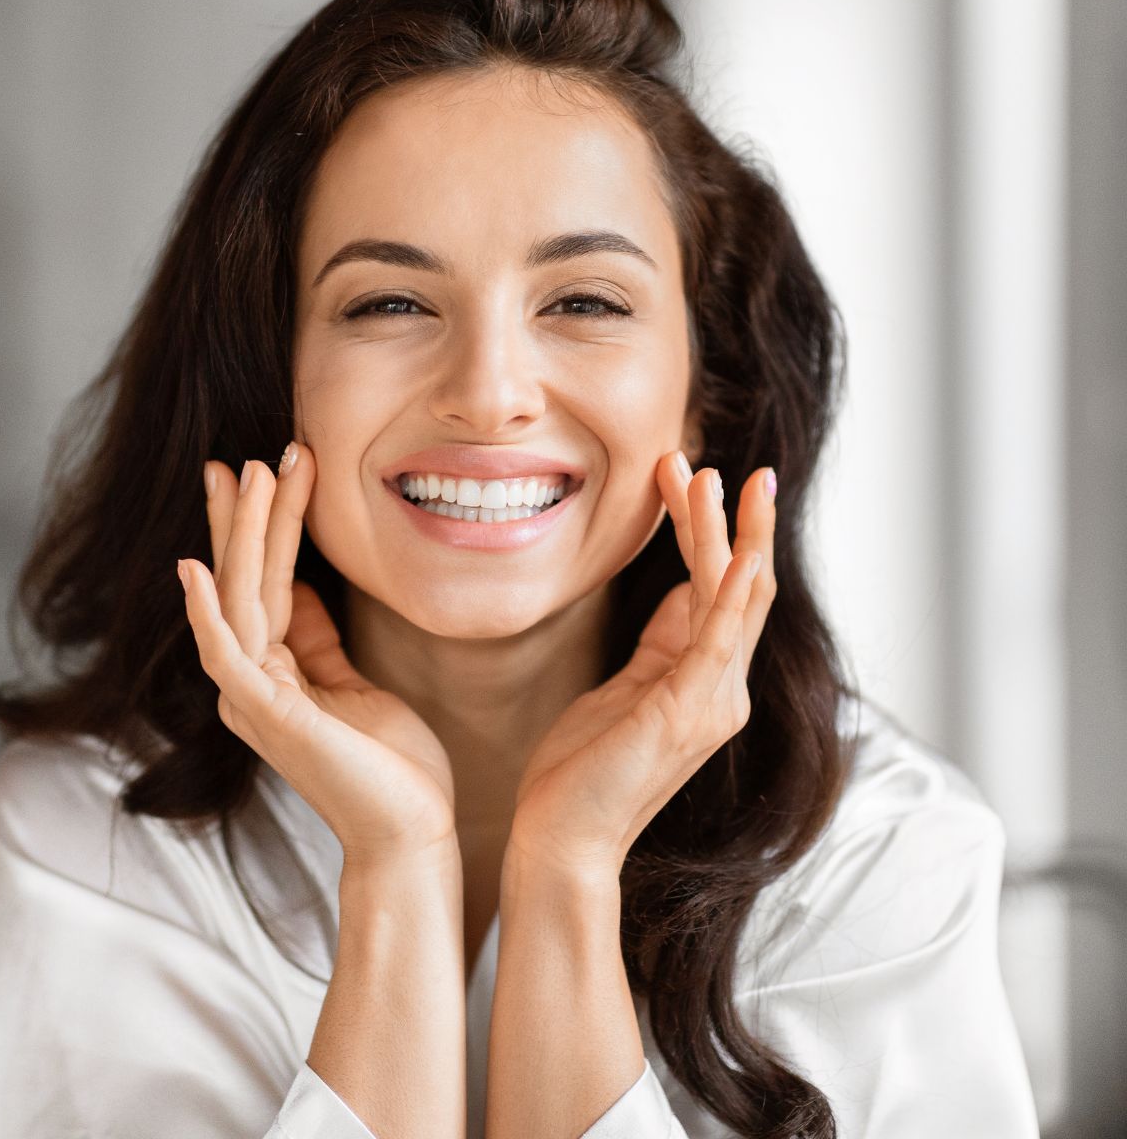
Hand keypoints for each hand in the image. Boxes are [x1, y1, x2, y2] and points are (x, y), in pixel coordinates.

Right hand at [177, 445, 457, 869]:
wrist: (411, 834)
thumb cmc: (390, 765)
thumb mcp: (354, 683)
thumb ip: (319, 640)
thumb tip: (302, 590)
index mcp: (272, 675)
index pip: (260, 585)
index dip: (258, 528)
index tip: (264, 470)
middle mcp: (251, 684)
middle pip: (241, 583)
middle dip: (243, 517)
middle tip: (244, 457)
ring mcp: (254, 701)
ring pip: (238, 601)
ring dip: (242, 536)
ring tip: (250, 475)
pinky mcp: (269, 717)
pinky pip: (229, 654)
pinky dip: (209, 611)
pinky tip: (197, 567)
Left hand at [505, 455, 775, 879]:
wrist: (562, 841)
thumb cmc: (581, 771)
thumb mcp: (624, 689)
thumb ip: (661, 644)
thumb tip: (684, 593)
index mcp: (705, 682)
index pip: (715, 590)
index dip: (703, 532)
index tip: (682, 477)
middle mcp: (723, 690)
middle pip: (736, 584)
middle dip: (724, 519)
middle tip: (709, 461)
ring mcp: (715, 701)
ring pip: (735, 596)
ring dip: (727, 532)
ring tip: (714, 475)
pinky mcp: (692, 709)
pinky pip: (722, 634)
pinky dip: (733, 585)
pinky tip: (739, 544)